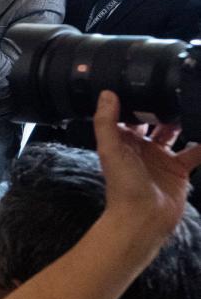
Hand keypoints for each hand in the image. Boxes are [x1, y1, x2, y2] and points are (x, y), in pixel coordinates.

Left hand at [93, 91, 200, 237]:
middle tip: (176, 88)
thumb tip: (107, 93)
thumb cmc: (122, 185)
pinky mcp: (180, 169)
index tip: (147, 79)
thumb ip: (106, 122)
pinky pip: (195, 152)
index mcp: (123, 140)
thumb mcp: (110, 149)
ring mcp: (161, 157)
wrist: (143, 218)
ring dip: (185, 121)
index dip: (136, 99)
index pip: (129, 113)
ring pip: (176, 133)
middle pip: (154, 120)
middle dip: (164, 107)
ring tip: (194, 102)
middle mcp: (142, 146)